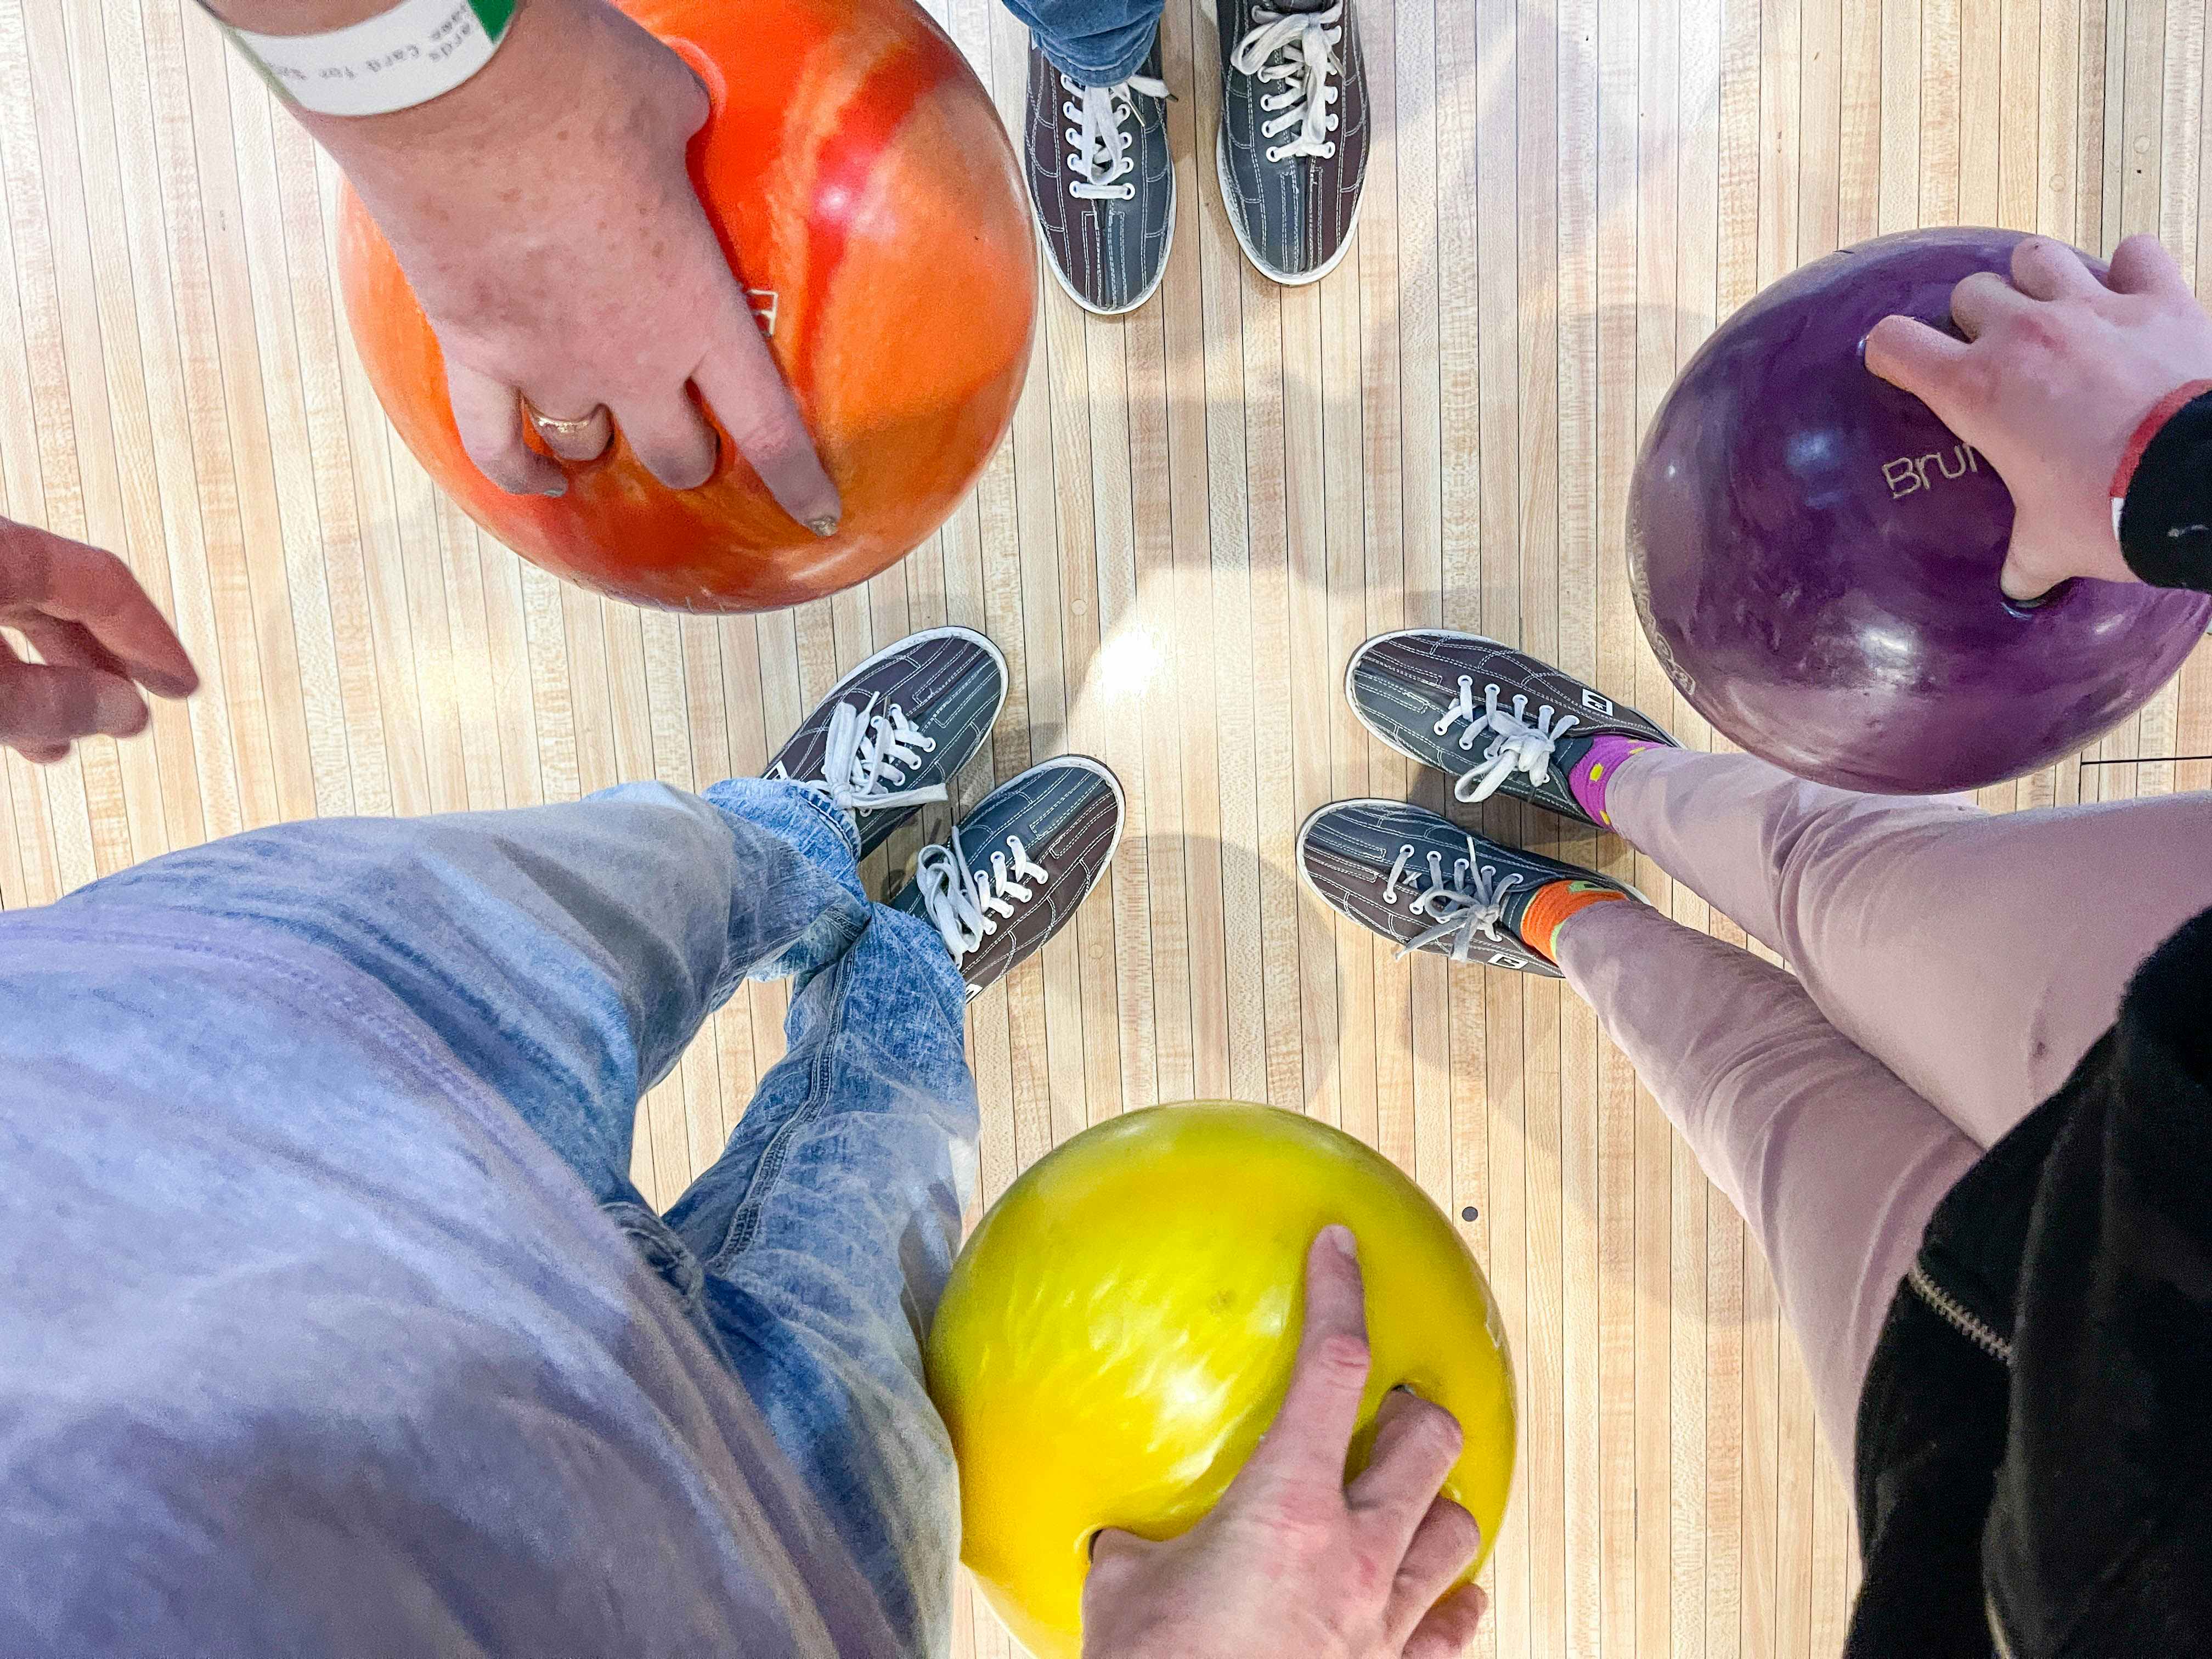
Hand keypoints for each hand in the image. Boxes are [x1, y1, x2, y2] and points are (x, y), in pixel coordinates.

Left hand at [0, 518, 197, 763]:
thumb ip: (53, 699)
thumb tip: (121, 709)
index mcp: (2, 548)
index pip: (102, 581)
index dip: (152, 637)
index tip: (182, 684)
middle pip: (58, 597)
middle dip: (102, 662)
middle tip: (136, 711)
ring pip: (10, 616)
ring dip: (49, 680)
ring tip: (67, 737)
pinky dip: (3, 673)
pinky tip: (13, 720)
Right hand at [278, 0, 839, 525]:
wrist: (450, 87)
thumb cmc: (576, 86)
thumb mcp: (670, 103)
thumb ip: (688, 134)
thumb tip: (682, 116)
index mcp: (697, 311)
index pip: (767, 426)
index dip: (798, 481)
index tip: (819, 515)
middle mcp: (629, 360)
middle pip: (676, 455)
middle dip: (691, 454)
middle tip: (692, 437)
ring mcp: (546, 363)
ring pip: (585, 446)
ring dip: (603, 446)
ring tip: (609, 435)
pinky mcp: (471, 348)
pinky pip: (490, 441)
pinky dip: (514, 468)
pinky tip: (537, 476)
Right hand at [1080, 1228, 1488, 1658]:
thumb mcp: (1123, 1598)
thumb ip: (1134, 1553)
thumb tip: (1121, 1539)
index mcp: (1288, 1508)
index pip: (1333, 1367)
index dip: (1341, 1293)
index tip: (1340, 1248)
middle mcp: (1357, 1555)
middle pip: (1431, 1445)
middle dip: (1419, 1412)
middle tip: (1393, 1404)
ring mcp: (1388, 1624)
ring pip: (1459, 1532)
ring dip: (1442, 1505)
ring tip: (1416, 1497)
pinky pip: (1453, 1630)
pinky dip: (1453, 1603)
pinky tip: (1445, 1596)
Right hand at [1866, 234, 2211, 599]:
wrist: (2203, 482)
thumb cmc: (2109, 514)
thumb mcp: (2051, 546)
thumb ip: (2026, 560)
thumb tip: (2019, 589)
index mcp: (1975, 390)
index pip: (1894, 342)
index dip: (1890, 351)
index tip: (1900, 365)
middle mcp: (2022, 334)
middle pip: (1969, 291)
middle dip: (1976, 319)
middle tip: (1994, 352)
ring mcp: (2091, 307)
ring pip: (2036, 256)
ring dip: (2038, 278)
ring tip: (2052, 308)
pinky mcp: (2159, 298)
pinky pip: (2135, 254)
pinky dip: (2131, 269)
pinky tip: (2132, 293)